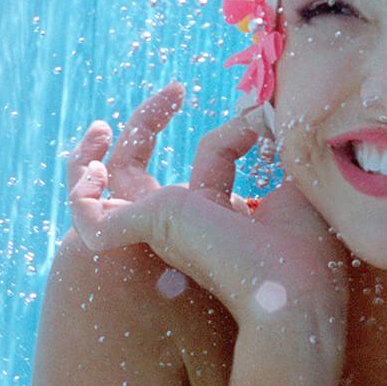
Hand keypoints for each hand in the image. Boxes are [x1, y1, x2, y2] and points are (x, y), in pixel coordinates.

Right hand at [66, 82, 349, 345]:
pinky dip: (81, 190)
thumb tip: (271, 108)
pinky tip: (94, 164)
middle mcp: (186, 226)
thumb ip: (281, 146)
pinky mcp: (145, 225)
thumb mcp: (297, 185)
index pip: (214, 161)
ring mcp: (159, 229)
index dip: (235, 132)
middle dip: (147, 125)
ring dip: (90, 159)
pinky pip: (88, 213)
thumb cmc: (305, 255)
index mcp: (224, 218)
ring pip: (101, 197)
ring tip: (98, 129)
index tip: (260, 113)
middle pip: (145, 174)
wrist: (295, 294)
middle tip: (174, 91)